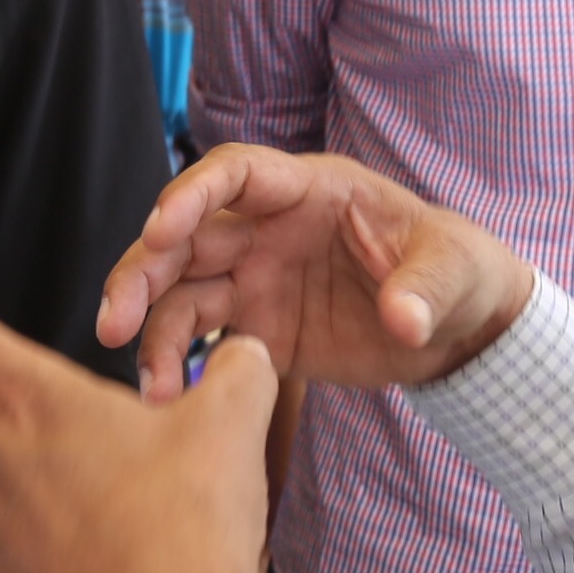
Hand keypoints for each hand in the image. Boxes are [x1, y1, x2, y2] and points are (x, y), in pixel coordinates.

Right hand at [97, 145, 537, 400]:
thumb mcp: (455, 270)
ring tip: (147, 382)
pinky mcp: (256, 330)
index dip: (192, 194)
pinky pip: (202, 341)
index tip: (161, 230)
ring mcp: (255, 279)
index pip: (235, 173)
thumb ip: (424, 289)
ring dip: (150, 327)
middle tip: (115, 317)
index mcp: (308, 191)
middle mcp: (267, 229)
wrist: (457, 329)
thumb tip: (403, 319)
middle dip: (143, 270)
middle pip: (186, 236)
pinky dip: (177, 365)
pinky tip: (167, 399)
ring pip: (180, 291)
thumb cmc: (457, 271)